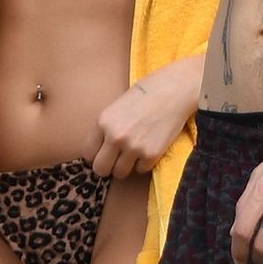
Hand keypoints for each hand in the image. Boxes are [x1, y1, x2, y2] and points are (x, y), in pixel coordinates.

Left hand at [87, 64, 195, 178]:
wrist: (174, 90)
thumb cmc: (146, 94)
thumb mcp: (116, 107)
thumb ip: (105, 128)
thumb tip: (100, 150)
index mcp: (103, 122)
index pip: (87, 154)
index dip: (96, 155)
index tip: (104, 153)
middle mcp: (115, 137)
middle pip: (100, 169)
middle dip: (107, 167)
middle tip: (116, 160)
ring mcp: (134, 147)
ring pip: (120, 173)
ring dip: (126, 166)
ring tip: (134, 152)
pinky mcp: (151, 154)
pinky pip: (141, 170)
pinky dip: (144, 163)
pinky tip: (149, 147)